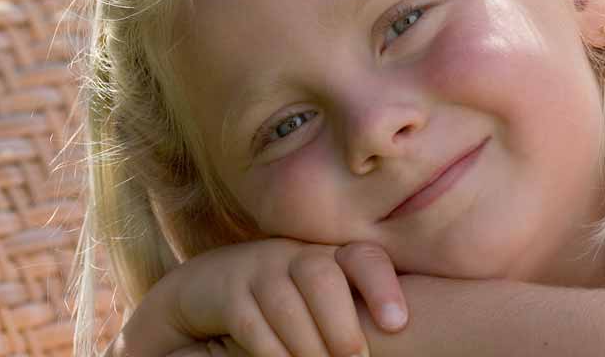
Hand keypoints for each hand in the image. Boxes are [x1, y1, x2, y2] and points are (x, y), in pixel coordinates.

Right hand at [106, 239, 407, 356]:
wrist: (208, 289)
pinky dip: (270, 351)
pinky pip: (249, 322)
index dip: (381, 285)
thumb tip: (386, 341)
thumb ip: (350, 315)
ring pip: (285, 303)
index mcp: (329, 256)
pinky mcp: (227, 292)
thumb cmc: (285, 303)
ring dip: (307, 346)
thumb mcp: (320, 301)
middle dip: (341, 324)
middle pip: (321, 277)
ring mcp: (257, 268)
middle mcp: (295, 255)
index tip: (396, 323)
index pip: (363, 258)